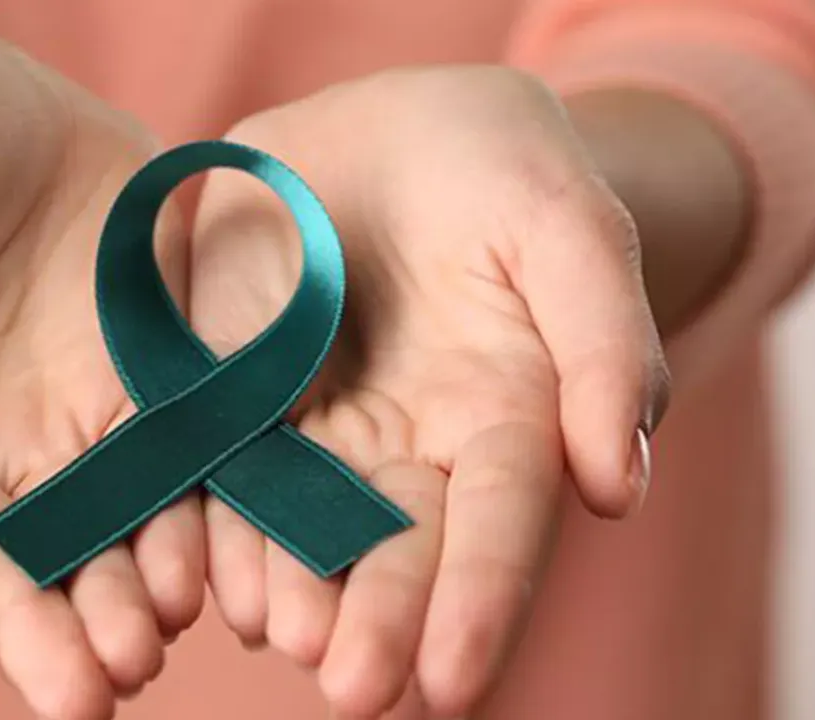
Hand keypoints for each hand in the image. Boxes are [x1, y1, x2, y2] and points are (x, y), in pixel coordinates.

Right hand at [0, 25, 203, 719]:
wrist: (4, 104)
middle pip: (10, 560)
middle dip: (41, 637)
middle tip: (82, 698)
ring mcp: (76, 422)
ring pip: (101, 537)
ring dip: (121, 605)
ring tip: (143, 655)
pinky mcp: (157, 388)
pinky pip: (183, 469)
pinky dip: (198, 526)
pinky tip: (211, 574)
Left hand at [189, 67, 668, 717]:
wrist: (400, 128)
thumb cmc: (506, 170)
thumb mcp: (570, 231)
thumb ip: (605, 346)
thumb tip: (614, 490)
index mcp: (502, 419)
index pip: (498, 522)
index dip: (481, 600)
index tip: (455, 683)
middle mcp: (408, 448)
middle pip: (395, 544)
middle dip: (376, 620)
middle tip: (352, 687)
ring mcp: (317, 426)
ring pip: (299, 518)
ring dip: (287, 582)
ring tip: (277, 633)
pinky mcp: (237, 391)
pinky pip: (218, 458)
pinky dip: (211, 511)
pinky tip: (200, 566)